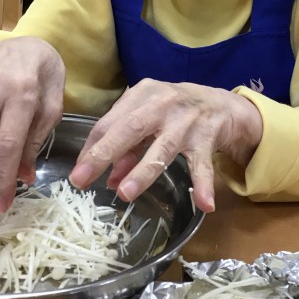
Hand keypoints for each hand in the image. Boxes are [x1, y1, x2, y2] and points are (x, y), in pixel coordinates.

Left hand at [69, 79, 262, 212]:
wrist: (221, 104)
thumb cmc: (175, 112)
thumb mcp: (149, 120)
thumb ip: (128, 148)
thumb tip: (108, 180)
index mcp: (142, 94)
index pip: (110, 122)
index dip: (91, 148)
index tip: (77, 173)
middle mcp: (163, 103)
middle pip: (130, 128)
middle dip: (105, 153)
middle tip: (82, 179)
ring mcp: (186, 120)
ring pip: (162, 148)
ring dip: (143, 171)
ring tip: (126, 193)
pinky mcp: (208, 137)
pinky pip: (203, 164)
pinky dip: (204, 184)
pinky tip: (204, 204)